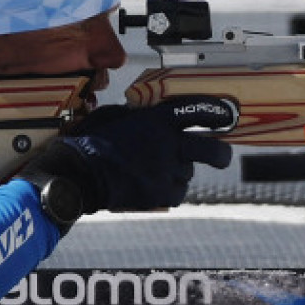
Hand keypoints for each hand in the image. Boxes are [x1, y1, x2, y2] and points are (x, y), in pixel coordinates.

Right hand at [24, 95, 234, 212]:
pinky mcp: (160, 193)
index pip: (198, 111)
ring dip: (178, 171)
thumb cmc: (91, 142)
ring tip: (154, 170)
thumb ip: (141, 115)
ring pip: (188, 172)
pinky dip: (169, 189)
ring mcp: (166, 170)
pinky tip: (152, 184)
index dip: (217, 113)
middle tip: (222, 155)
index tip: (225, 116)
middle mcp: (168, 144)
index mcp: (157, 120)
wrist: (79, 174)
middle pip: (212, 150)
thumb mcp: (116, 115)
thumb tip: (152, 115)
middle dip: (222, 154)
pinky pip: (177, 191)